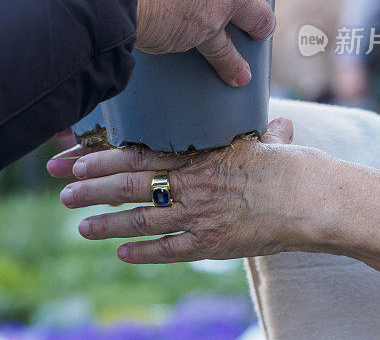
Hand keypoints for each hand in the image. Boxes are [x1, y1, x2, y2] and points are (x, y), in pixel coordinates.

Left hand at [51, 119, 313, 262]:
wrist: (315, 201)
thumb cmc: (293, 166)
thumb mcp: (269, 141)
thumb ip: (263, 134)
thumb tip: (280, 126)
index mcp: (199, 155)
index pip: (140, 155)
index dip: (104, 160)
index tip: (77, 162)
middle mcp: (191, 184)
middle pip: (131, 187)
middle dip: (92, 191)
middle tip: (64, 193)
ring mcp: (199, 216)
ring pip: (141, 220)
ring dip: (107, 224)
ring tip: (81, 226)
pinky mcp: (212, 244)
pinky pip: (169, 251)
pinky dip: (143, 253)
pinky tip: (121, 253)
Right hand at [101, 0, 275, 86]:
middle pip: (260, 11)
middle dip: (260, 21)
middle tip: (259, 27)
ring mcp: (213, 18)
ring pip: (235, 43)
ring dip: (239, 59)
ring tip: (243, 73)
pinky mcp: (193, 41)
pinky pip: (209, 55)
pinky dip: (216, 66)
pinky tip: (226, 77)